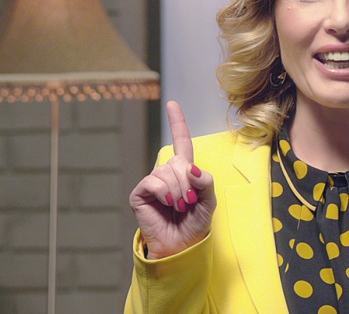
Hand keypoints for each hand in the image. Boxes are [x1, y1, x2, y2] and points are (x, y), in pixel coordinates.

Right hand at [129, 101, 216, 258]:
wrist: (182, 245)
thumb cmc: (196, 223)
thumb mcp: (209, 201)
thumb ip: (205, 181)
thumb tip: (190, 167)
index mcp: (184, 170)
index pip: (181, 141)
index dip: (177, 122)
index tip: (172, 104)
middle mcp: (166, 172)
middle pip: (178, 162)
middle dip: (188, 184)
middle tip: (188, 203)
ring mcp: (152, 182)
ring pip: (167, 173)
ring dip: (178, 192)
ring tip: (179, 207)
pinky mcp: (139, 193)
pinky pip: (153, 182)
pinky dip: (165, 193)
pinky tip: (167, 205)